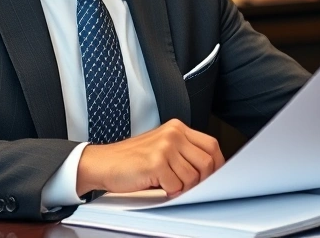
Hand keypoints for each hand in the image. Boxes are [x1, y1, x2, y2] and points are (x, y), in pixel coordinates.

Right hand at [76, 119, 224, 196]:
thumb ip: (184, 152)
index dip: (217, 165)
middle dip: (202, 180)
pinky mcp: (156, 162)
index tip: (214, 177)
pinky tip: (157, 185)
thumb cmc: (131, 159)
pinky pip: (176, 185)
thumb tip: (210, 170)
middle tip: (188, 186)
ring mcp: (165, 146)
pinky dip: (169, 191)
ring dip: (182, 187)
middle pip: (208, 161)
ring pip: (193, 177)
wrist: (103, 162)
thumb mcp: (161, 147)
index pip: (211, 145)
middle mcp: (173, 133)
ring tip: (167, 184)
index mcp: (177, 128)